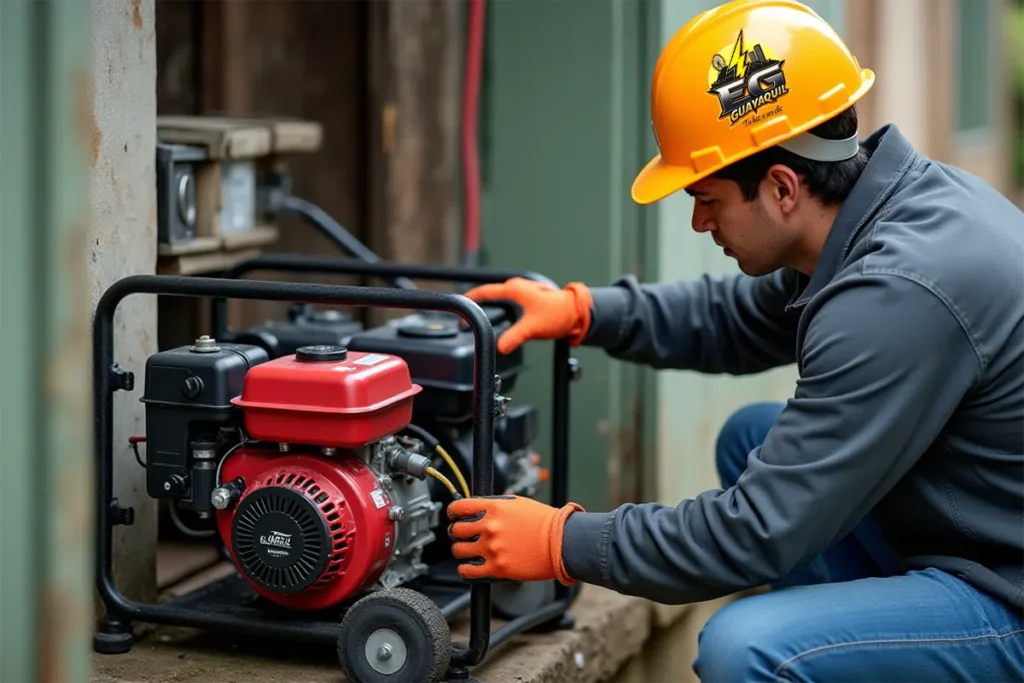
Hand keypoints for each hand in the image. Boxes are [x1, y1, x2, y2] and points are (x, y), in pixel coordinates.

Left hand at [447, 495, 583, 583]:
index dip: (453, 512)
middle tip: (461, 535)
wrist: (562, 542)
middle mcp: (490, 527)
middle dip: (456, 532)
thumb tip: (479, 508)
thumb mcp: (518, 503)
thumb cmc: (545, 522)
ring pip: (459, 551)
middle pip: (456, 530)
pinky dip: (465, 569)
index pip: (459, 507)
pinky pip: (468, 571)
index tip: (454, 515)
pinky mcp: (497, 568)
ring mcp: (492, 548)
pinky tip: (468, 567)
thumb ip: (495, 506)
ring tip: (466, 551)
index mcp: (493, 508)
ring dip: (460, 551)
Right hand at [462, 277, 592, 353]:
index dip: (469, 299)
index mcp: (514, 289)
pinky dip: (500, 310)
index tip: (458, 306)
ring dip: (489, 308)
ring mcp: (523, 292)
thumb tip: (499, 347)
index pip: (484, 291)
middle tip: (466, 318)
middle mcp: (517, 287)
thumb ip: (514, 337)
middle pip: (489, 294)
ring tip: (478, 320)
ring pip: (499, 299)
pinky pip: (507, 303)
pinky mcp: (528, 300)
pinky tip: (499, 321)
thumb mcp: (533, 328)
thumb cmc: (558, 314)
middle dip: (476, 305)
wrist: (577, 313)